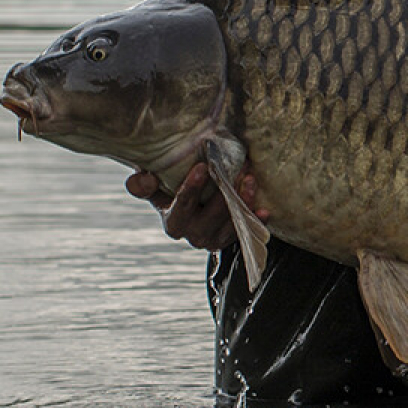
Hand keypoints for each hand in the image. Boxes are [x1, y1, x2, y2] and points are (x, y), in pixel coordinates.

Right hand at [125, 164, 268, 251]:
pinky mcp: (232, 239)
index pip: (181, 207)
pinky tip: (264, 210)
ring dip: (242, 202)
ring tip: (250, 179)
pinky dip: (256, 220)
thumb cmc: (172, 190)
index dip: (190, 189)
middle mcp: (193, 235)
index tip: (201, 167)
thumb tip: (142, 177)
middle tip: (239, 168)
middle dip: (224, 193)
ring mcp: (214, 239)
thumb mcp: (157, 188)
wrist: (195, 208)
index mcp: (173, 222)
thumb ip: (144, 185)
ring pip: (230, 225)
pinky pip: (247, 232)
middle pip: (209, 218)